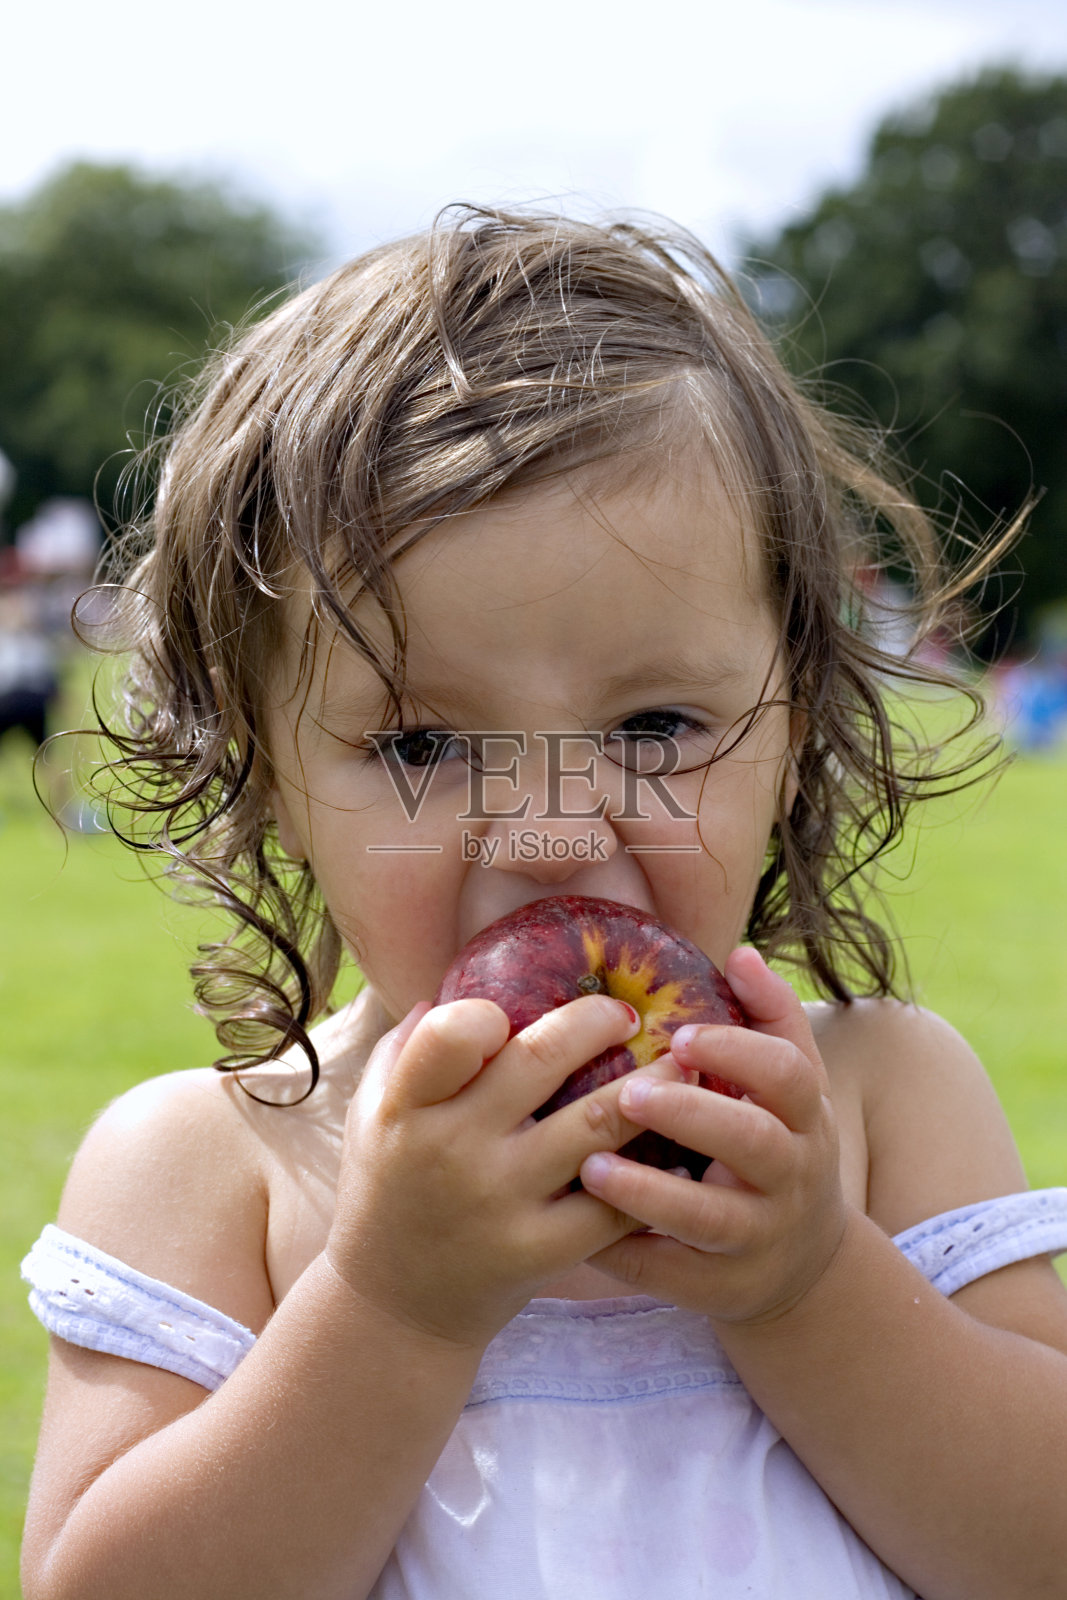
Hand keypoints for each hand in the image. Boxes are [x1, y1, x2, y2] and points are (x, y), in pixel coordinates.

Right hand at [325, 994, 682, 1348]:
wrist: (392, 1310)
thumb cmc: (387, 1193)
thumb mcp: (373, 1117)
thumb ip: (405, 1051)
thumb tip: (449, 988)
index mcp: (406, 1109)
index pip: (451, 1034)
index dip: (492, 1012)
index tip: (525, 1008)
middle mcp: (452, 1149)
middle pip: (542, 1059)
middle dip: (598, 1021)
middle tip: (627, 1014)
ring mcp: (500, 1203)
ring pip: (597, 1123)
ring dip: (651, 1086)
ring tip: (680, 1064)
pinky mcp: (541, 1252)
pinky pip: (614, 1202)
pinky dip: (654, 1172)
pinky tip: (679, 1149)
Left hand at [579, 948, 847, 1326]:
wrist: (804, 1266)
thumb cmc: (777, 1145)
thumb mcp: (791, 1086)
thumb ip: (770, 1018)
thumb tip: (741, 953)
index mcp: (805, 1117)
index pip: (788, 1075)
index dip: (738, 1053)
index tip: (679, 1034)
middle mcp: (792, 1176)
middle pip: (754, 1143)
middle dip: (692, 1116)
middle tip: (627, 1092)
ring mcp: (761, 1237)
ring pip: (711, 1219)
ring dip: (650, 1193)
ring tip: (591, 1166)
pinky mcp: (724, 1288)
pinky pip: (675, 1274)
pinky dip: (630, 1255)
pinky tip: (582, 1231)